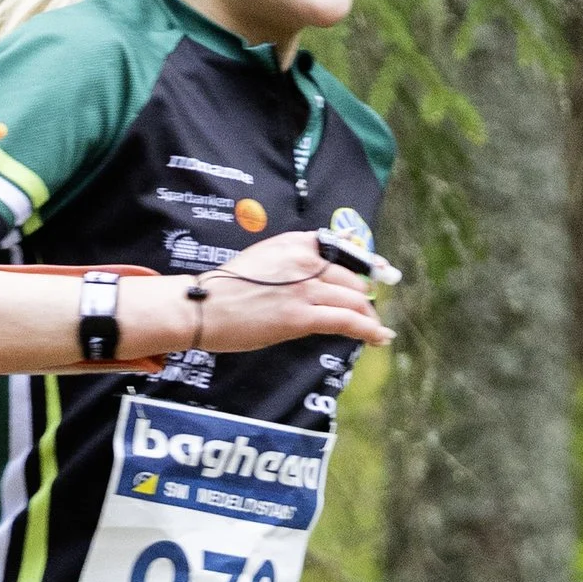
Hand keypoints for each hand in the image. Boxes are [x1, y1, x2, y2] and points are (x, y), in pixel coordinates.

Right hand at [195, 232, 391, 355]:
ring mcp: (304, 289)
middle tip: (366, 312)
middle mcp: (304, 261)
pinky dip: (368, 330)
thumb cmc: (226, 288)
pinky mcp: (300, 317)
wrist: (201, 307)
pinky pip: (346, 321)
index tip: (381, 271)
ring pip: (354, 300)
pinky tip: (379, 338)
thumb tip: (318, 271)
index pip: (342, 250)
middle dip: (363, 297)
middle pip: (352, 279)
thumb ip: (293, 260)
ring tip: (375, 329)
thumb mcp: (263, 259)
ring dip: (368, 316)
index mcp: (295, 243)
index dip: (367, 264)